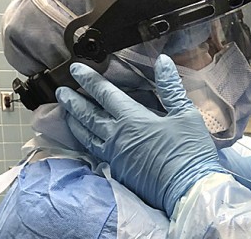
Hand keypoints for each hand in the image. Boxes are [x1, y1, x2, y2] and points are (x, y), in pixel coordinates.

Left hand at [57, 55, 223, 216]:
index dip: (90, 80)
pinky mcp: (119, 172)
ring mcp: (115, 156)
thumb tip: (163, 61)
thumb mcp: (185, 113)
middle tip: (60, 91)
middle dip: (73, 101)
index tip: (76, 69)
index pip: (105, 94)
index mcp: (133, 119)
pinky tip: (87, 139)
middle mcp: (117, 137)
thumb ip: (171, 87)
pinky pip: (95, 152)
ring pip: (87, 136)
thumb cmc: (190, 150)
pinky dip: (86, 141)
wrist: (188, 189)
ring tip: (66, 112)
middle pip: (88, 115)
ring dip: (75, 122)